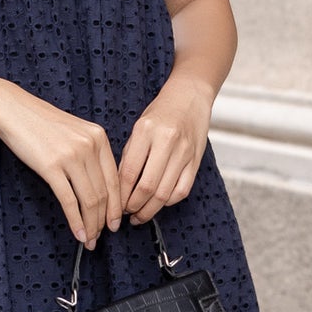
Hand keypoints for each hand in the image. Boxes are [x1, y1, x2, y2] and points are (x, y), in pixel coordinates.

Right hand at [0, 81, 122, 247]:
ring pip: (90, 199)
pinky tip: (78, 232)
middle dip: (104, 220)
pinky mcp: (52, 166)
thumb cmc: (39, 122)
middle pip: (104, 192)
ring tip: (90, 238)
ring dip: (91, 224)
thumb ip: (89, 153)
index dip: (117, 206)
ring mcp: (71, 155)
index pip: (115, 179)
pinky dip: (76, 221)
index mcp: (98, 137)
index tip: (114, 221)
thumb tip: (97, 186)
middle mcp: (89, 145)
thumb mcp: (74, 132)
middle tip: (101, 236)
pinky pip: (69, 200)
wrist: (12, 109)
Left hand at [117, 73, 213, 222]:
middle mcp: (167, 142)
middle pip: (147, 187)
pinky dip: (168, 202)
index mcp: (146, 131)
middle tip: (127, 214)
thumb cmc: (161, 113)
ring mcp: (184, 153)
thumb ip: (129, 156)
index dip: (120, 195)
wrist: (190, 97)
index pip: (129, 173)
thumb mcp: (138, 128)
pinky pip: (182, 190)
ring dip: (150, 210)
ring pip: (165, 194)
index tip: (115, 205)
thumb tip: (118, 188)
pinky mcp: (196, 161)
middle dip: (134, 207)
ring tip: (140, 214)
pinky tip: (159, 203)